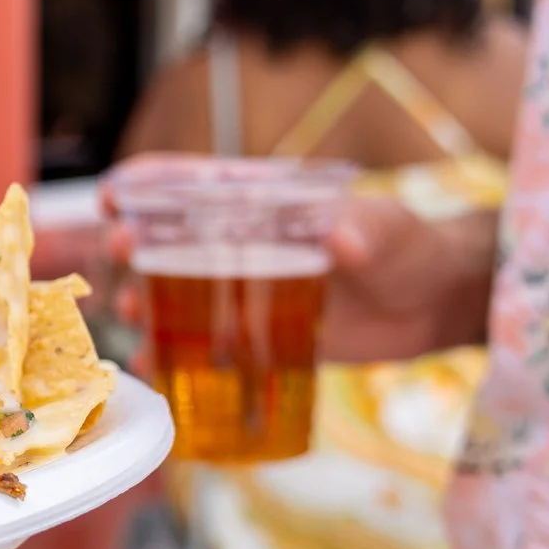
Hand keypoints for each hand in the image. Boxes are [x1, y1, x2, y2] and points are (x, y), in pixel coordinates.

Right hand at [93, 160, 495, 362]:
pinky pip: (205, 344)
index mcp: (262, 202)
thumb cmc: (412, 248)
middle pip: (170, 237)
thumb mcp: (391, 232)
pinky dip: (175, 354)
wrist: (433, 306)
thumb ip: (368, 230)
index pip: (193, 181)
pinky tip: (153, 366)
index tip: (114, 193)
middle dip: (135, 240)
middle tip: (117, 251)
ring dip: (146, 300)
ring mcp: (245, 292)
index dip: (148, 182)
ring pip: (178, 292)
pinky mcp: (257, 336)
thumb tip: (343, 238)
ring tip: (130, 313)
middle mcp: (242, 244)